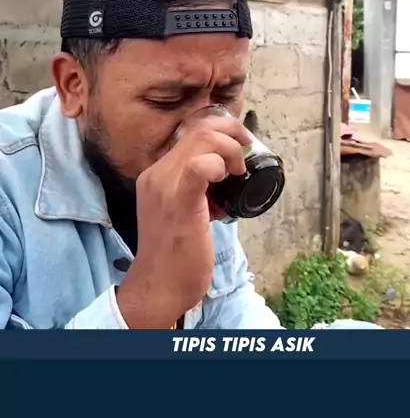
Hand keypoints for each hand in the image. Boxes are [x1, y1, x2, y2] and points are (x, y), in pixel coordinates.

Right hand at [116, 114, 251, 328]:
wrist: (159, 288)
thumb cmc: (176, 255)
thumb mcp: (182, 211)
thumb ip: (196, 189)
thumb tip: (224, 175)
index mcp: (156, 174)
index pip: (191, 133)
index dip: (221, 133)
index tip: (239, 151)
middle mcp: (156, 175)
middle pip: (199, 130)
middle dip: (233, 134)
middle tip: (245, 157)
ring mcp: (164, 187)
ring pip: (202, 139)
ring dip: (231, 149)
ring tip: (237, 172)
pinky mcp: (179, 203)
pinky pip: (199, 167)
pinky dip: (219, 164)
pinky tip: (227, 179)